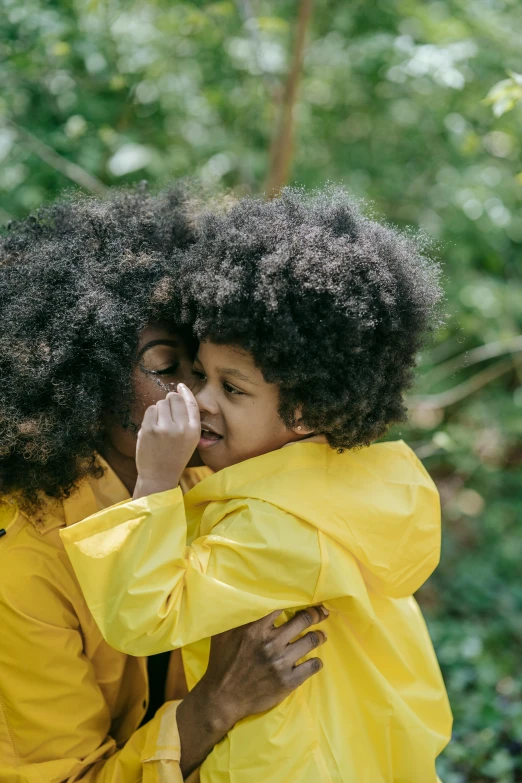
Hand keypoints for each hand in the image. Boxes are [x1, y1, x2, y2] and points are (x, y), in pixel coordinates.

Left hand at [134, 383, 200, 498]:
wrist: (159, 476)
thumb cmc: (174, 456)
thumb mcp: (190, 439)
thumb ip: (188, 419)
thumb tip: (179, 394)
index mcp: (194, 430)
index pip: (191, 403)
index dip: (185, 392)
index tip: (180, 386)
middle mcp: (181, 428)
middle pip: (174, 398)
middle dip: (169, 400)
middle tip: (166, 412)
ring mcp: (164, 428)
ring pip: (161, 403)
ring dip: (159, 410)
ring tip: (160, 426)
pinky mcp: (149, 429)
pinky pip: (150, 410)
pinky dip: (150, 416)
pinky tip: (152, 428)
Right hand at [176, 606, 328, 776]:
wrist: (223, 698)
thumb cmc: (222, 663)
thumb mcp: (222, 634)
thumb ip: (235, 616)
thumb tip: (241, 596)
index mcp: (256, 629)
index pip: (282, 606)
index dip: (296, 599)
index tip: (305, 597)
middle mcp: (271, 644)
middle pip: (303, 620)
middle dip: (315, 614)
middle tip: (322, 612)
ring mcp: (281, 663)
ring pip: (311, 641)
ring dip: (319, 636)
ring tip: (322, 635)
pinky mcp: (288, 681)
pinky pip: (312, 666)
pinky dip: (317, 662)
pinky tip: (316, 660)